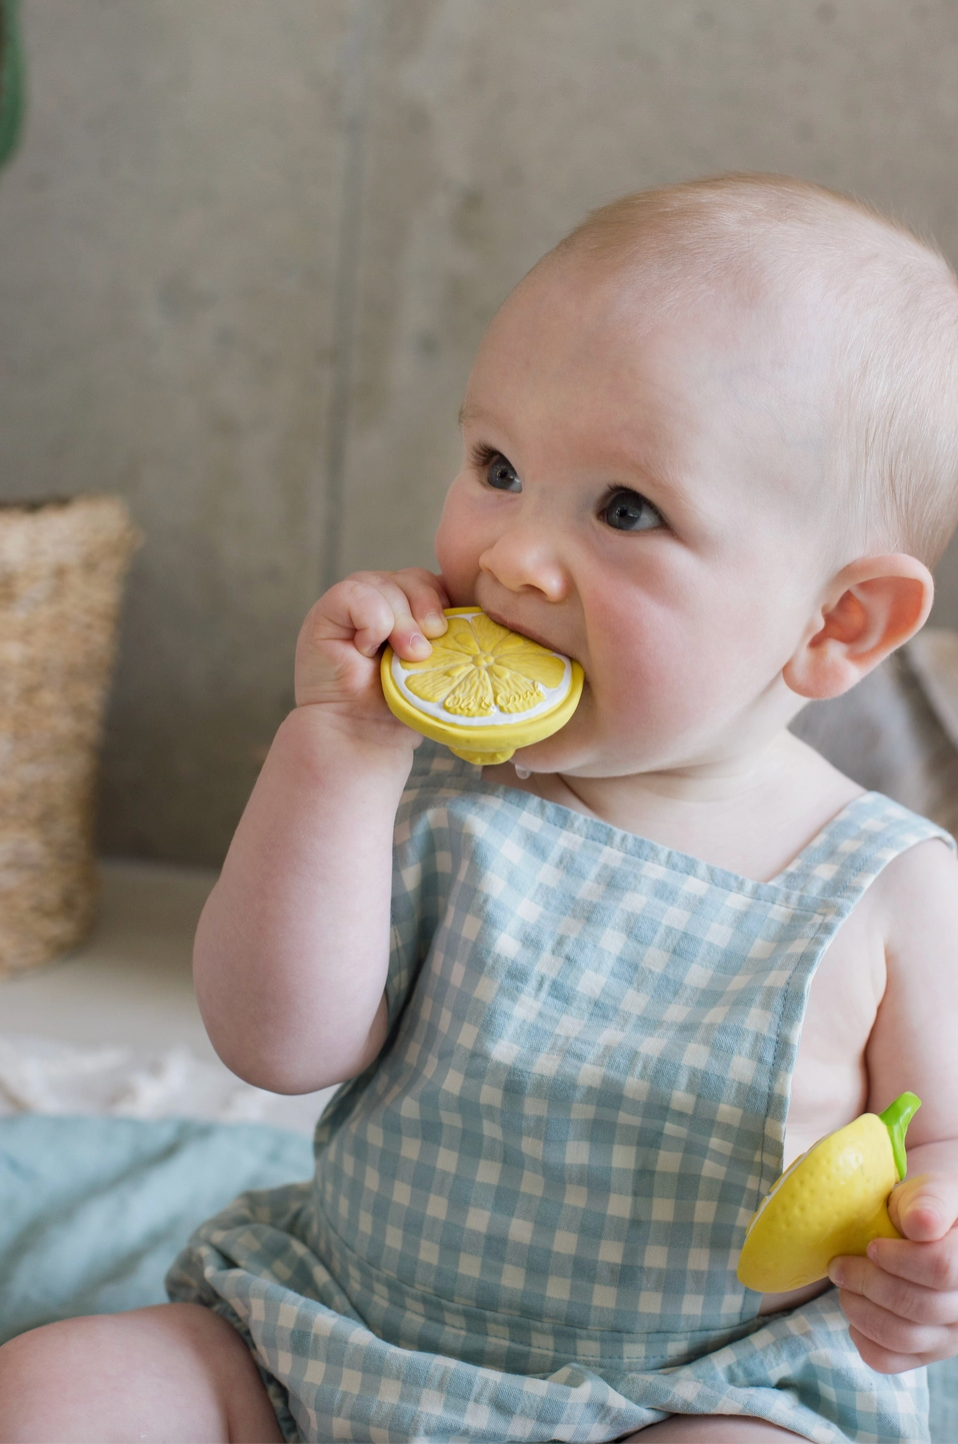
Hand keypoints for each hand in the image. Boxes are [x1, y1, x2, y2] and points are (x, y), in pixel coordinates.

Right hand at [294, 568, 448, 723]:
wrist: (362, 735)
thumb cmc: (400, 705)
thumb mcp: (435, 664)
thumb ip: (448, 633)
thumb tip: (469, 612)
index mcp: (409, 608)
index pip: (433, 581)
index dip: (443, 602)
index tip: (447, 635)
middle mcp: (381, 599)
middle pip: (412, 577)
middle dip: (426, 609)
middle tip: (425, 651)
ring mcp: (352, 603)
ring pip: (385, 583)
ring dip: (402, 622)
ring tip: (405, 656)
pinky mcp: (326, 612)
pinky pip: (355, 594)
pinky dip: (371, 622)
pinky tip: (367, 650)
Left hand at [828, 1173, 957, 1371]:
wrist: (921, 1230)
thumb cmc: (922, 1207)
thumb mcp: (928, 1192)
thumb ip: (928, 1202)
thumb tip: (921, 1224)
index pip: (941, 1268)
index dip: (899, 1259)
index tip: (872, 1246)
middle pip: (918, 1306)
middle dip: (868, 1283)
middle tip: (839, 1265)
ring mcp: (950, 1336)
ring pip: (903, 1338)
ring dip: (860, 1311)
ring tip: (843, 1286)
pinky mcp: (926, 1354)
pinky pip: (891, 1361)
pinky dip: (862, 1339)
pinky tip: (855, 1315)